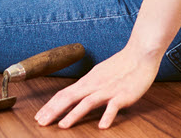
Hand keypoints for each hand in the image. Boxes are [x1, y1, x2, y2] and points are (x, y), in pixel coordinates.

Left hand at [34, 44, 160, 128]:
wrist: (140, 54)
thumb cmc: (121, 65)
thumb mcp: (99, 74)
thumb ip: (88, 86)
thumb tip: (75, 95)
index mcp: (87, 81)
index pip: (64, 94)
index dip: (50, 105)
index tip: (39, 116)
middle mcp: (94, 85)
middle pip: (69, 98)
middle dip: (54, 111)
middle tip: (41, 122)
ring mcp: (108, 90)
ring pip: (87, 102)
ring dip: (74, 114)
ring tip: (63, 125)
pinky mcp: (122, 94)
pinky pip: (114, 106)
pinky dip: (107, 116)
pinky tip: (102, 126)